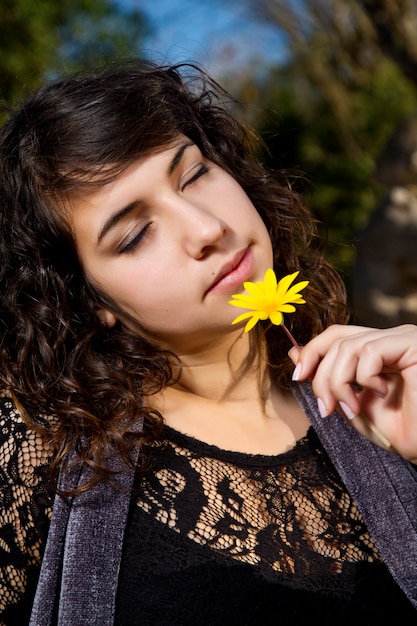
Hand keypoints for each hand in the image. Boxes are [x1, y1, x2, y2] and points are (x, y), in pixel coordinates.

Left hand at [289, 324, 416, 462]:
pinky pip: (370, 351)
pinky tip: (381, 394)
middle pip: (337, 339)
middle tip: (327, 409)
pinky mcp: (412, 344)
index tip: (298, 377)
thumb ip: (326, 379)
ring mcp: (402, 339)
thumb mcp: (350, 403)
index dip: (312, 351)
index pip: (336, 335)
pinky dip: (364, 378)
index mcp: (377, 350)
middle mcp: (390, 339)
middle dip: (322, 376)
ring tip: (353, 408)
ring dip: (339, 383)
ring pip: (348, 346)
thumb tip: (295, 353)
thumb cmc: (399, 431)